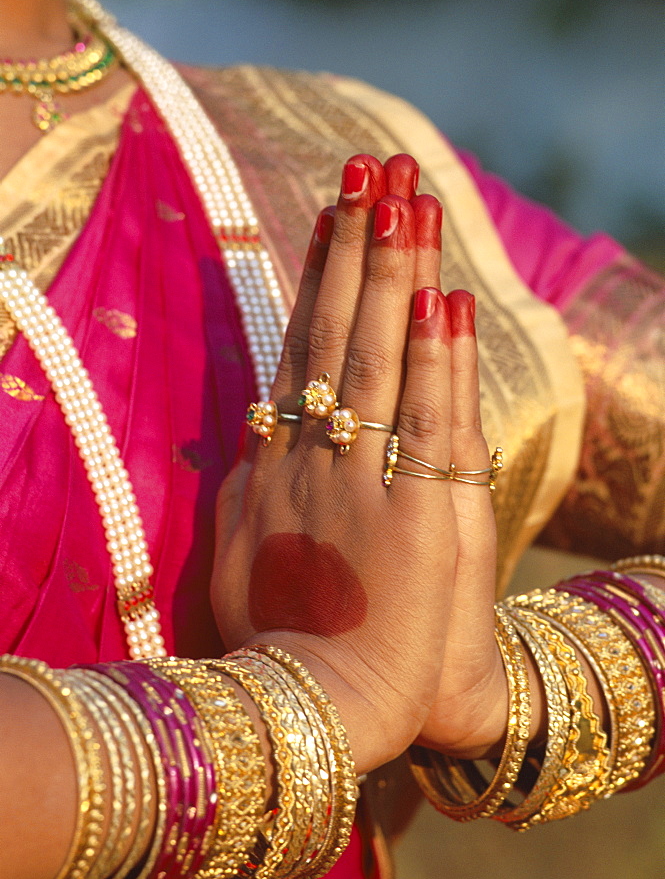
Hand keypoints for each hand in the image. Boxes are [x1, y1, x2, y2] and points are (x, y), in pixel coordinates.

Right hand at [212, 154, 497, 772]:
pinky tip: (441, 298)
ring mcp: (361, 485)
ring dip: (393, 276)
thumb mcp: (240, 554)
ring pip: (377, 362)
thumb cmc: (284, 639)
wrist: (322, 708)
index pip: (298, 352)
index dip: (317, 280)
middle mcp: (311, 462)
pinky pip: (424, 424)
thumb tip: (240, 439)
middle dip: (356, 249)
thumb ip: (244, 490)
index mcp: (272, 469)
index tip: (332, 218)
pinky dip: (433, 359)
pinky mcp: (414, 518)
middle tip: (373, 170)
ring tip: (408, 199)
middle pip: (335, 336)